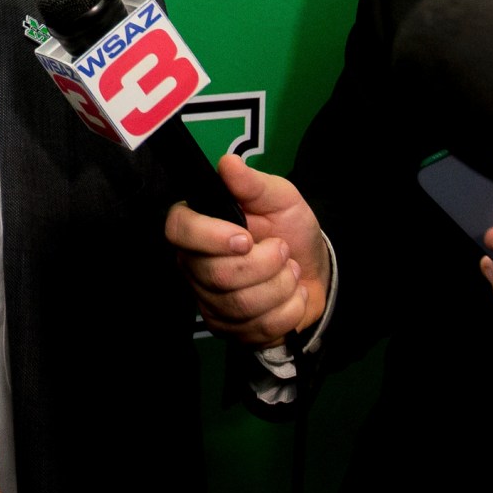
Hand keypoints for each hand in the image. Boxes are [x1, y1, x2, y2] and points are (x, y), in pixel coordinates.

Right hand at [162, 153, 327, 347]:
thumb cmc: (289, 228)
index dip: (210, 237)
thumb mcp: (279, 198)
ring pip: (240, 304)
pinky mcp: (228, 329)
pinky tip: (293, 296)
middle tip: (283, 249)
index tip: (246, 237)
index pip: (178, 230)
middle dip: (265, 264)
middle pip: (217, 275)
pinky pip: (258, 328)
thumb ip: (253, 184)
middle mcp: (195, 265)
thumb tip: (227, 163)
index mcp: (199, 227)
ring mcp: (209, 301)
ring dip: (282, 286)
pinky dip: (289, 310)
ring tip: (290, 271)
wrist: (314, 270)